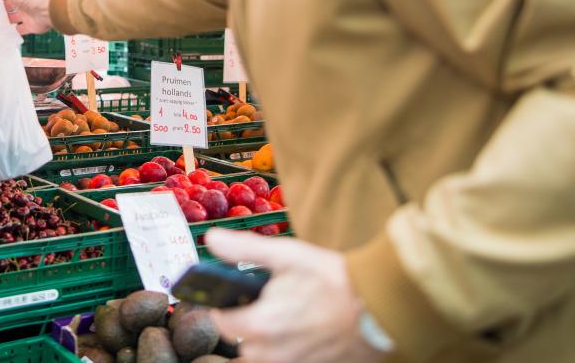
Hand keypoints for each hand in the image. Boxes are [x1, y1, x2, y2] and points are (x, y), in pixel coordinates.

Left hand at [205, 228, 384, 362]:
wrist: (379, 307)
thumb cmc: (332, 280)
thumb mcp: (286, 255)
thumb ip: (243, 249)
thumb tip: (212, 240)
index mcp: (260, 325)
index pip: (219, 323)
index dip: (220, 306)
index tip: (228, 295)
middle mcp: (271, 353)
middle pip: (239, 342)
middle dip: (243, 322)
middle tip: (259, 302)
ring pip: (260, 357)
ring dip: (263, 339)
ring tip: (281, 316)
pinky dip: (283, 349)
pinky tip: (297, 330)